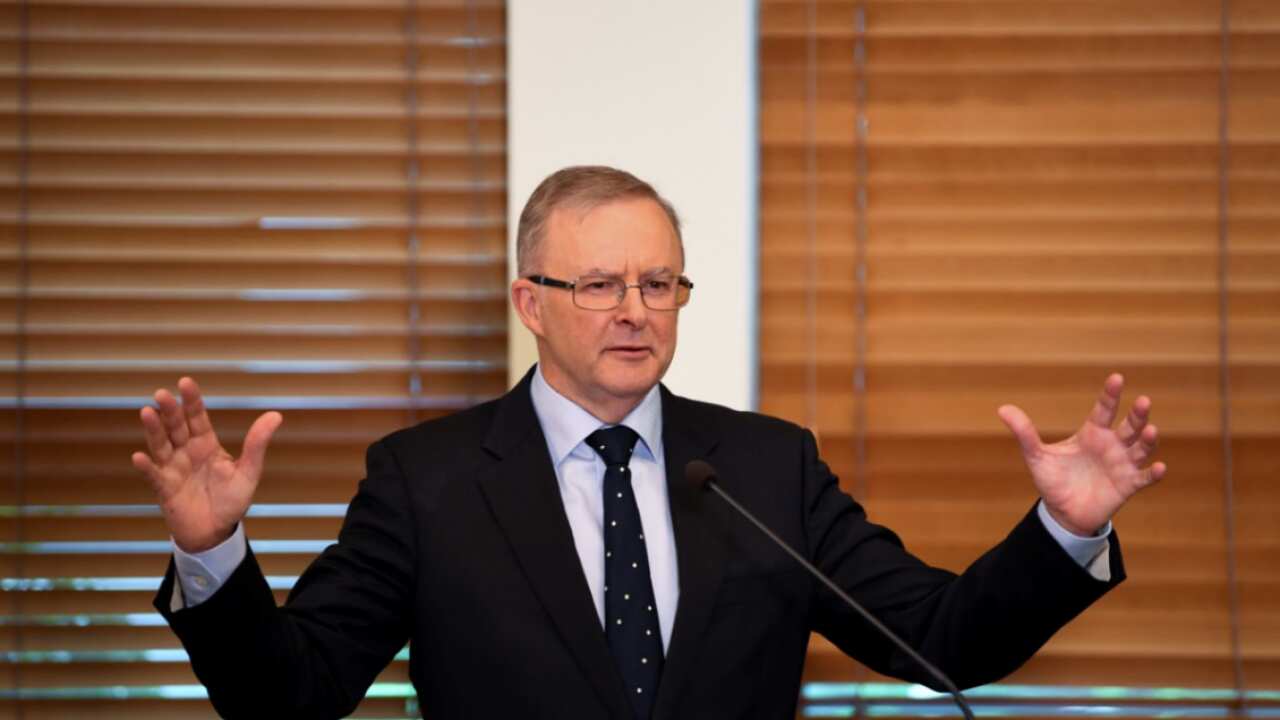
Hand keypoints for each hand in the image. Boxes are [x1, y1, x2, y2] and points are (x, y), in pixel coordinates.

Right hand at [131, 377, 282, 552]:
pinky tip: (140, 456)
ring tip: (147, 412)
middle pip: (176, 427)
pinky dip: (147, 467)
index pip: (198, 417)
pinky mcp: (164, 489)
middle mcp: (186, 452)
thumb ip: (257, 444)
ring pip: (161, 445)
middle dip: (170, 411)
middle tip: (161, 393)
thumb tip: (276, 415)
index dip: (192, 401)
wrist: (216, 531)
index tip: (185, 382)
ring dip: (153, 430)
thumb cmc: (231, 500)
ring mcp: (173, 469)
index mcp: (207, 444)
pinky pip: (154, 476)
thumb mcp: (249, 471)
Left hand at [996, 373, 1166, 535]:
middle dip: (1137, 414)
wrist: (1062, 512)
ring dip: (1148, 440)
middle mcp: (1111, 445)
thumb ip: (1025, 433)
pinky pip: (1144, 478)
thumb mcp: (1037, 456)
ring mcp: (1122, 464)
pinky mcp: (1127, 485)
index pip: (1104, 409)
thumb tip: (1002, 409)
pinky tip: (1160, 467)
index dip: (1110, 395)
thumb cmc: (1053, 480)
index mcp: (1092, 433)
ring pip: (1141, 448)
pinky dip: (1153, 473)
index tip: (1117, 378)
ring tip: (1151, 430)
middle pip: (1129, 425)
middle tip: (1143, 400)